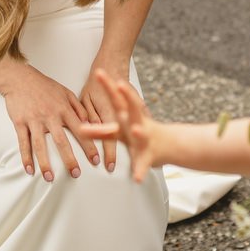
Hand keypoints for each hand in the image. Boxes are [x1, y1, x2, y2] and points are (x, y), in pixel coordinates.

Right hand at [1, 66, 99, 180]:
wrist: (19, 78)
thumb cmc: (44, 86)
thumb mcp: (66, 93)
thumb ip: (79, 108)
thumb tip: (91, 124)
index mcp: (63, 109)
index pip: (80, 130)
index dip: (89, 146)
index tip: (96, 160)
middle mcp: (50, 116)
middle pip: (61, 141)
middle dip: (69, 159)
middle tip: (76, 174)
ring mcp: (34, 120)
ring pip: (40, 145)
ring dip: (45, 163)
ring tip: (50, 178)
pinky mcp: (20, 122)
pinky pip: (23, 143)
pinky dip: (25, 157)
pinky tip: (29, 170)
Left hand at [77, 69, 171, 183]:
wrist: (169, 145)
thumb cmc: (137, 135)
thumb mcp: (117, 129)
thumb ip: (99, 127)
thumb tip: (79, 127)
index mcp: (126, 115)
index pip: (116, 97)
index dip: (108, 85)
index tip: (99, 73)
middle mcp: (136, 122)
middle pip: (131, 107)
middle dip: (126, 95)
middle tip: (120, 85)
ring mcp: (145, 137)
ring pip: (141, 132)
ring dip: (138, 130)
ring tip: (134, 129)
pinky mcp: (150, 155)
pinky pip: (144, 163)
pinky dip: (140, 170)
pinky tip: (136, 177)